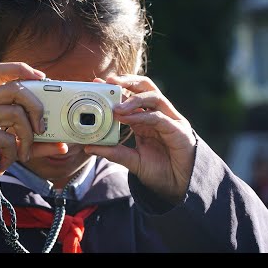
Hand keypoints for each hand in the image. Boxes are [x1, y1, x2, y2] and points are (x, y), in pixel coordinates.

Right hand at [0, 62, 67, 181]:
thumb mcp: (7, 145)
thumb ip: (31, 141)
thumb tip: (62, 145)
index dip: (21, 69)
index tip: (42, 78)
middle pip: (15, 88)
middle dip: (36, 107)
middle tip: (42, 127)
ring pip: (16, 113)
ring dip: (28, 137)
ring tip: (23, 153)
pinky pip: (8, 138)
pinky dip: (13, 153)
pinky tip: (6, 162)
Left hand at [84, 75, 196, 203]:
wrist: (180, 186)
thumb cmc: (160, 170)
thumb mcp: (132, 160)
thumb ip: (113, 152)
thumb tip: (88, 147)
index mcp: (146, 119)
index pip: (132, 95)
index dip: (116, 87)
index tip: (97, 82)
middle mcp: (158, 114)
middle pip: (145, 87)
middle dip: (127, 81)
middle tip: (108, 81)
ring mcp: (170, 120)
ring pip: (154, 97)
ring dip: (133, 99)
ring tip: (116, 107)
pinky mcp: (178, 130)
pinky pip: (159, 117)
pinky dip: (142, 116)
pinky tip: (127, 118)